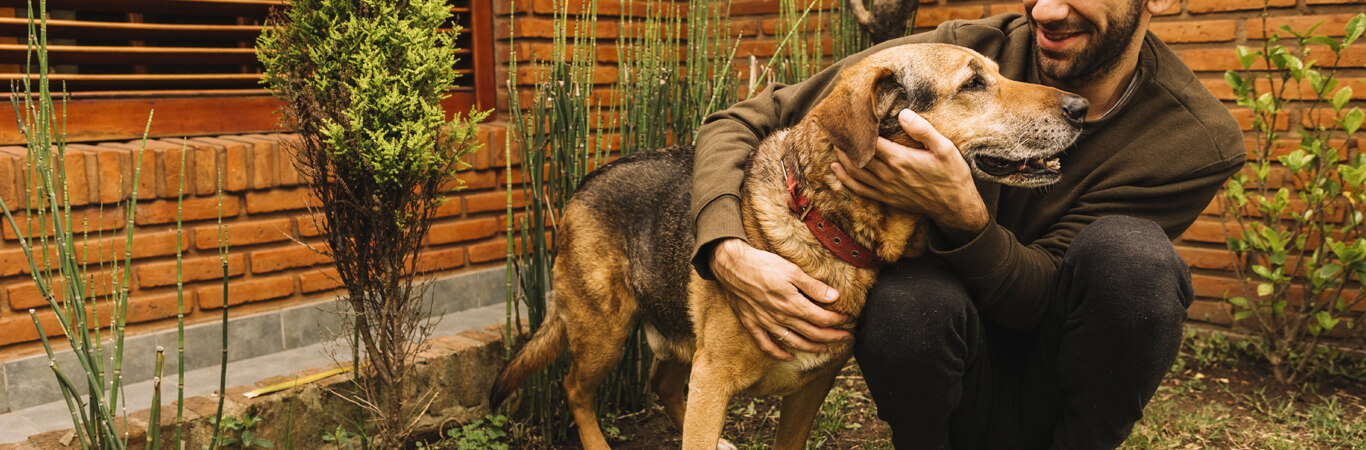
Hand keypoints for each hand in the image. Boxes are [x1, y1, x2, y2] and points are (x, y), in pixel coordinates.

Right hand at [709, 238, 851, 359]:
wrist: (732, 266)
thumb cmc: (762, 265)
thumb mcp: (792, 270)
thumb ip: (813, 287)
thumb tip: (834, 297)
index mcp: (793, 304)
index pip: (822, 318)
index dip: (837, 321)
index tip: (848, 320)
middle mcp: (781, 318)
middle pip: (812, 333)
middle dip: (832, 336)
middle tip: (845, 338)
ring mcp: (766, 323)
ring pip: (793, 341)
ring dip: (811, 347)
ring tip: (824, 348)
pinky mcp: (752, 324)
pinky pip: (767, 344)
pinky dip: (779, 353)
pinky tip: (788, 356)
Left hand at [830, 109, 987, 241]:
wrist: (955, 206)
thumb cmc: (952, 175)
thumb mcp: (945, 148)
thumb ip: (923, 130)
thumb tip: (903, 113)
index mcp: (900, 159)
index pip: (869, 141)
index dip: (857, 129)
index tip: (850, 118)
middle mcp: (888, 174)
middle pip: (857, 155)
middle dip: (844, 141)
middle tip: (836, 127)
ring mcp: (885, 188)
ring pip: (854, 171)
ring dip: (841, 157)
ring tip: (834, 142)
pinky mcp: (886, 198)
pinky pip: (859, 188)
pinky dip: (844, 178)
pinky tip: (836, 168)